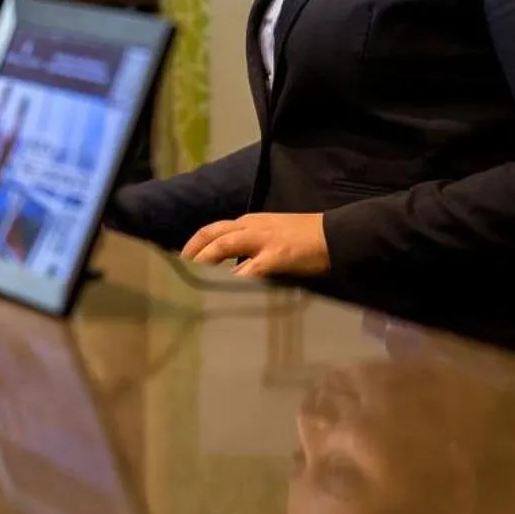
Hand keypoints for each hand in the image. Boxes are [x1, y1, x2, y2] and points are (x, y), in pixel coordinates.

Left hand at [182, 212, 330, 279]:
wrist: (335, 235)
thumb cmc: (305, 239)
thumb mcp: (272, 236)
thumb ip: (252, 248)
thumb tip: (233, 269)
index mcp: (250, 222)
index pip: (214, 230)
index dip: (195, 245)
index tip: (183, 261)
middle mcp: (251, 227)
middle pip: (212, 234)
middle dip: (192, 251)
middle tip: (178, 270)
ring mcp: (263, 240)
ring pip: (223, 245)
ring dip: (204, 261)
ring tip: (192, 278)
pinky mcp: (276, 255)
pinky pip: (250, 269)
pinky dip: (235, 279)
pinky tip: (226, 291)